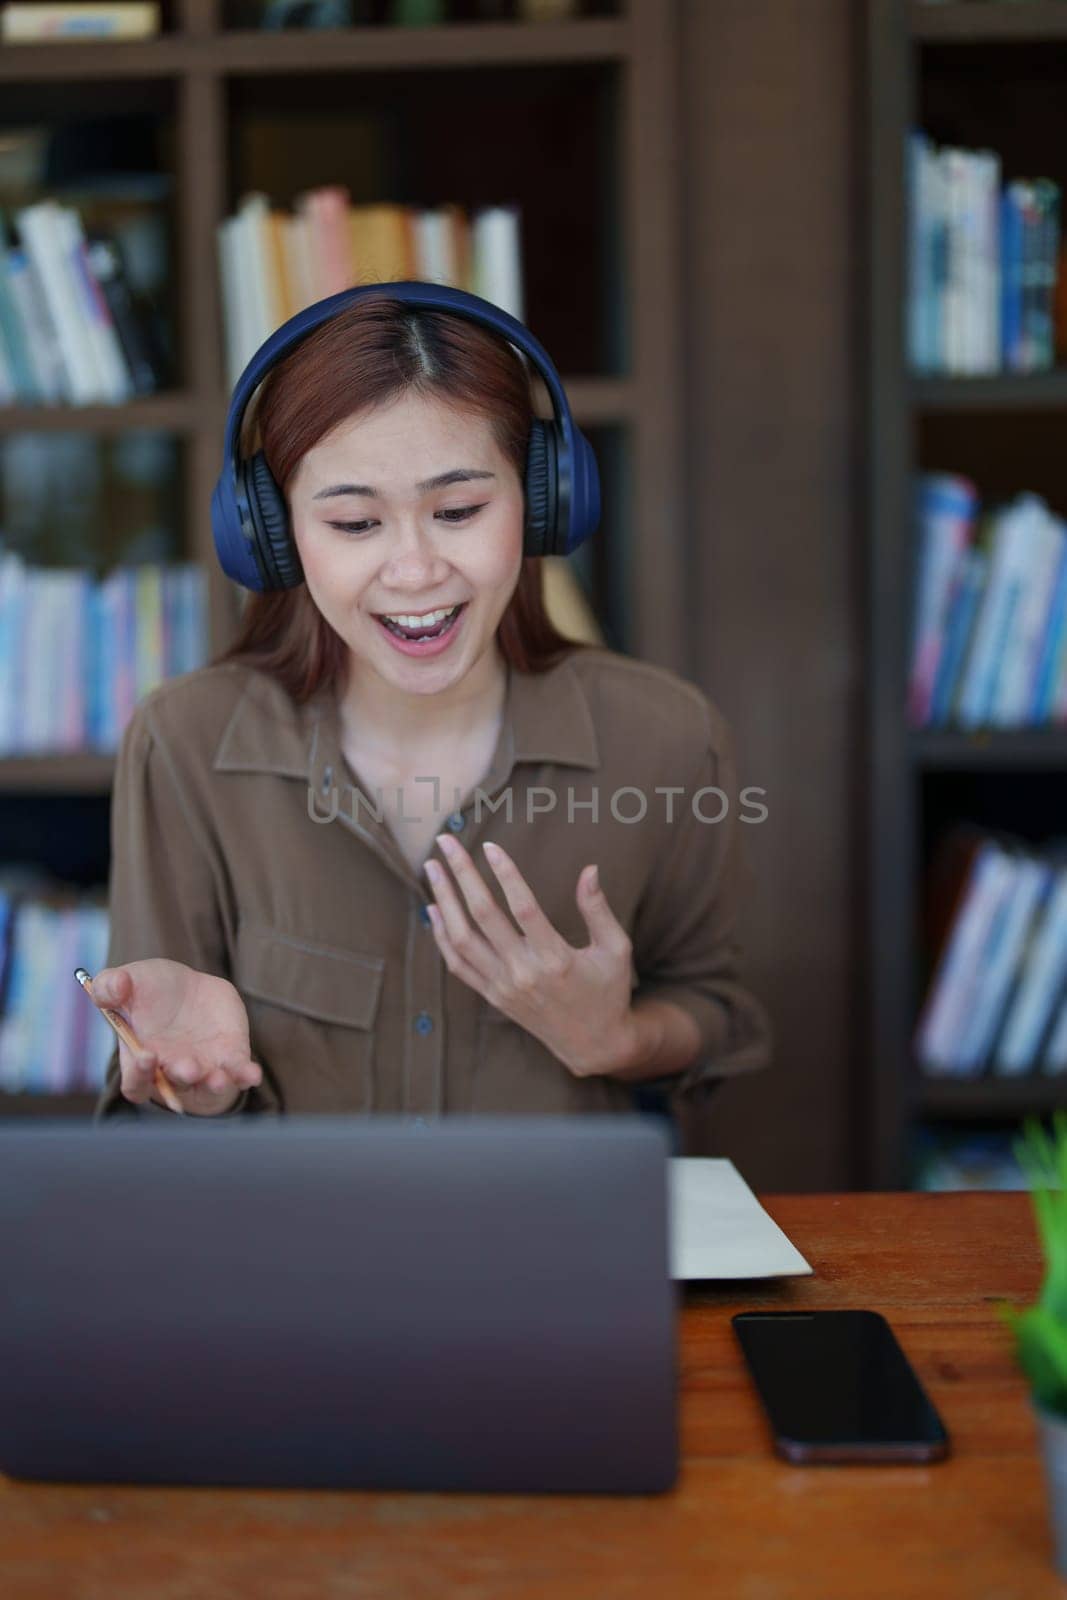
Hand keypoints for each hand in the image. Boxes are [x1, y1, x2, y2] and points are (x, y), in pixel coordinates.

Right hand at [90, 959, 262, 1115]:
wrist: (188, 988)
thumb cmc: (149, 990)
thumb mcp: (127, 980)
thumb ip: (112, 985)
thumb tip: (113, 988)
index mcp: (141, 1059)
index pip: (136, 1082)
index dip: (140, 1075)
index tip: (146, 1056)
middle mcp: (171, 1070)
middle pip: (175, 1084)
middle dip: (182, 1076)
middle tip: (187, 1068)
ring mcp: (203, 1068)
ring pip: (208, 1084)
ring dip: (215, 1083)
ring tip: (218, 1078)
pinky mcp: (230, 1057)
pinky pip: (238, 1073)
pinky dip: (245, 1075)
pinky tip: (251, 1074)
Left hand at [423, 835, 639, 1077]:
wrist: (594, 1045)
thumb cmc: (608, 991)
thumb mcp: (616, 950)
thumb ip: (598, 910)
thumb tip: (590, 869)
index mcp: (556, 959)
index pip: (523, 908)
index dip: (505, 874)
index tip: (491, 846)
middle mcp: (524, 973)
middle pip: (483, 916)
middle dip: (462, 875)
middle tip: (447, 841)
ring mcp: (503, 987)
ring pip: (461, 939)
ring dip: (443, 900)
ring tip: (432, 868)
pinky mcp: (493, 996)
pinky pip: (458, 964)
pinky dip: (441, 936)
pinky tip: (433, 909)